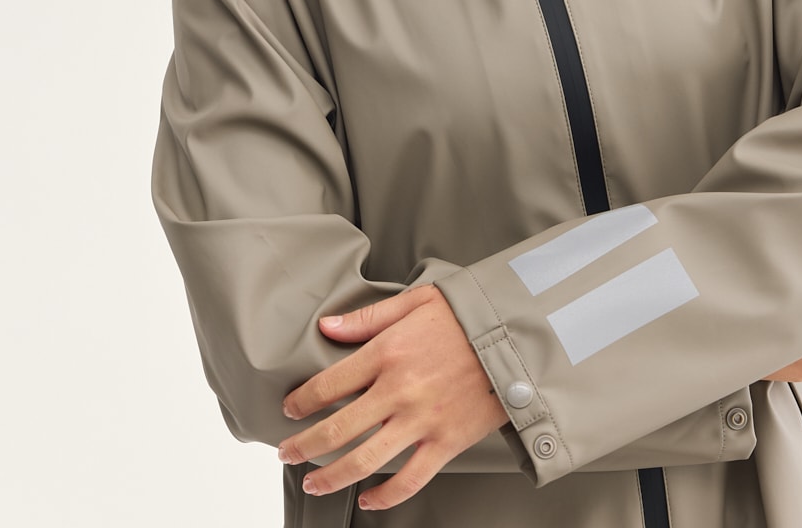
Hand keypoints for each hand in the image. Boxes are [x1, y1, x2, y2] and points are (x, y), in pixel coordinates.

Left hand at [277, 286, 507, 511]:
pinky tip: (368, 500)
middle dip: (304, 446)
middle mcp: (399, 390)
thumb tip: (327, 326)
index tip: (289, 409)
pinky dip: (385, 497)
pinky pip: (409, 479)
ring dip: (332, 477)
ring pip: (365, 461)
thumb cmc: (466, 315)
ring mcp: (422, 420)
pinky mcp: (446, 443)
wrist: (516, 336)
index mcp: (387, 352)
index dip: (302, 400)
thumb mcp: (415, 301)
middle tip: (286, 453)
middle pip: (337, 429)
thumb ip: (368, 318)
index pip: (329, 384)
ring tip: (312, 484)